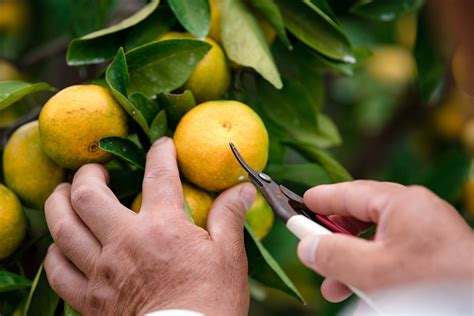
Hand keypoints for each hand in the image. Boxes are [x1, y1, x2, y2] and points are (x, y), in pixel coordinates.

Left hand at [44, 137, 255, 314]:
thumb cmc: (211, 301)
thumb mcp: (228, 255)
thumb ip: (229, 216)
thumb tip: (243, 190)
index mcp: (162, 227)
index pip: (158, 175)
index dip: (160, 154)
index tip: (161, 146)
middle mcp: (124, 242)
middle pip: (88, 194)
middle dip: (88, 173)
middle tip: (96, 169)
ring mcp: (101, 271)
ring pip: (63, 228)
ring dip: (58, 204)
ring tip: (64, 193)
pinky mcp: (89, 300)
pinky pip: (58, 272)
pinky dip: (54, 254)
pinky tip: (59, 246)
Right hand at [297, 180, 473, 301]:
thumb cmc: (433, 284)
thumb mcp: (372, 271)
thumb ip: (333, 255)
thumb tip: (306, 246)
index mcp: (401, 202)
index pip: (350, 193)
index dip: (322, 199)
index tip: (302, 203)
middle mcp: (416, 211)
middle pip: (362, 218)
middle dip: (336, 241)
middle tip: (315, 254)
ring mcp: (428, 231)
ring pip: (377, 241)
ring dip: (353, 263)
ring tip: (336, 287)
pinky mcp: (436, 252)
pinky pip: (395, 255)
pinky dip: (376, 271)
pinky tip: (365, 294)